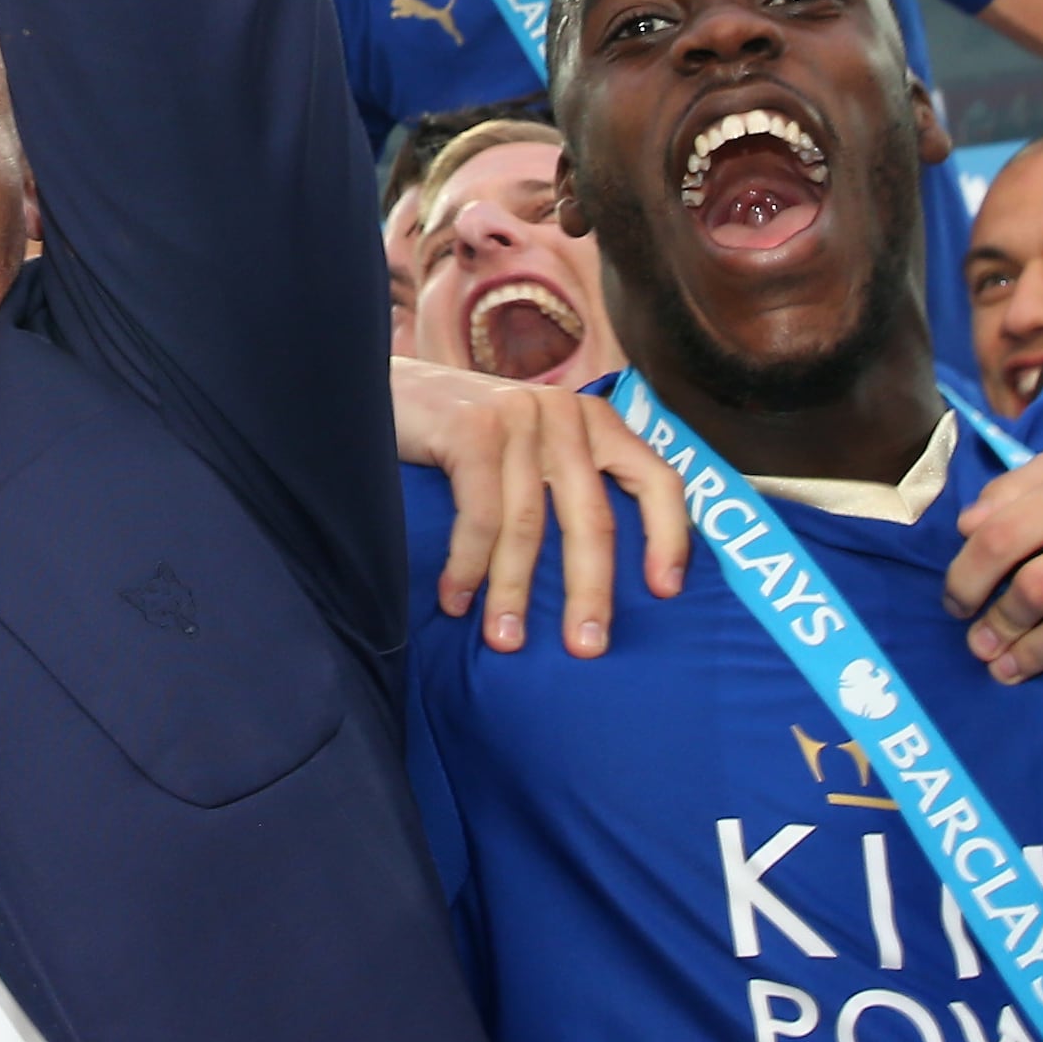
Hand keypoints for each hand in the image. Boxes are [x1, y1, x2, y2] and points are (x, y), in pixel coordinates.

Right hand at [394, 354, 684, 655]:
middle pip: (593, 518)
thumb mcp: (525, 452)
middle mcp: (565, 414)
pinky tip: (456, 600)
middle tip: (586, 647)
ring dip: (514, 592)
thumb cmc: (456, 439)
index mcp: (593, 423)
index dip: (669, 537)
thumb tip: (592, 583)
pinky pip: (481, 515)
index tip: (666, 592)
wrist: (373, 394)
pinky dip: (468, 565)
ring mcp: (520, 416)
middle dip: (589, 590)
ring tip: (505, 640)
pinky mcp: (473, 427)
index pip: (656, 478)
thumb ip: (560, 488)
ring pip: (528, 525)